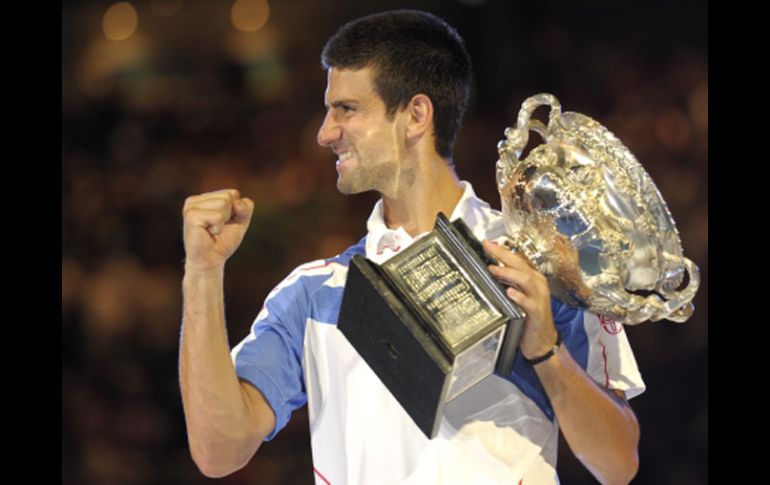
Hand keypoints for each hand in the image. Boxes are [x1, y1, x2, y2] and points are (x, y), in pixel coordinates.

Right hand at [183, 189, 253, 272]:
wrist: (211, 261)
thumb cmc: (223, 242)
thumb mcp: (240, 222)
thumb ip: (245, 208)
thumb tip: (237, 202)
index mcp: (204, 198)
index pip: (232, 193)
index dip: (235, 211)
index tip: (225, 223)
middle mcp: (195, 200)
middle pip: (228, 196)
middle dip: (229, 215)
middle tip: (217, 229)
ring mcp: (191, 207)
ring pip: (223, 204)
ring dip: (223, 222)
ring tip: (212, 231)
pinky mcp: (191, 215)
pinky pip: (217, 216)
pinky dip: (218, 227)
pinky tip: (208, 233)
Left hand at [482, 240, 557, 359]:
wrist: (542, 341)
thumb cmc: (528, 316)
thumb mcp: (518, 296)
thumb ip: (508, 283)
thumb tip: (490, 270)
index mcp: (533, 278)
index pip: (517, 259)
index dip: (502, 250)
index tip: (487, 243)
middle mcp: (538, 284)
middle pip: (521, 265)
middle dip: (503, 255)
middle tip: (488, 248)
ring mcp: (539, 298)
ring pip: (526, 279)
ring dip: (509, 273)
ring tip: (493, 269)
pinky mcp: (538, 313)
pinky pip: (529, 303)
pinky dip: (519, 296)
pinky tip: (509, 292)